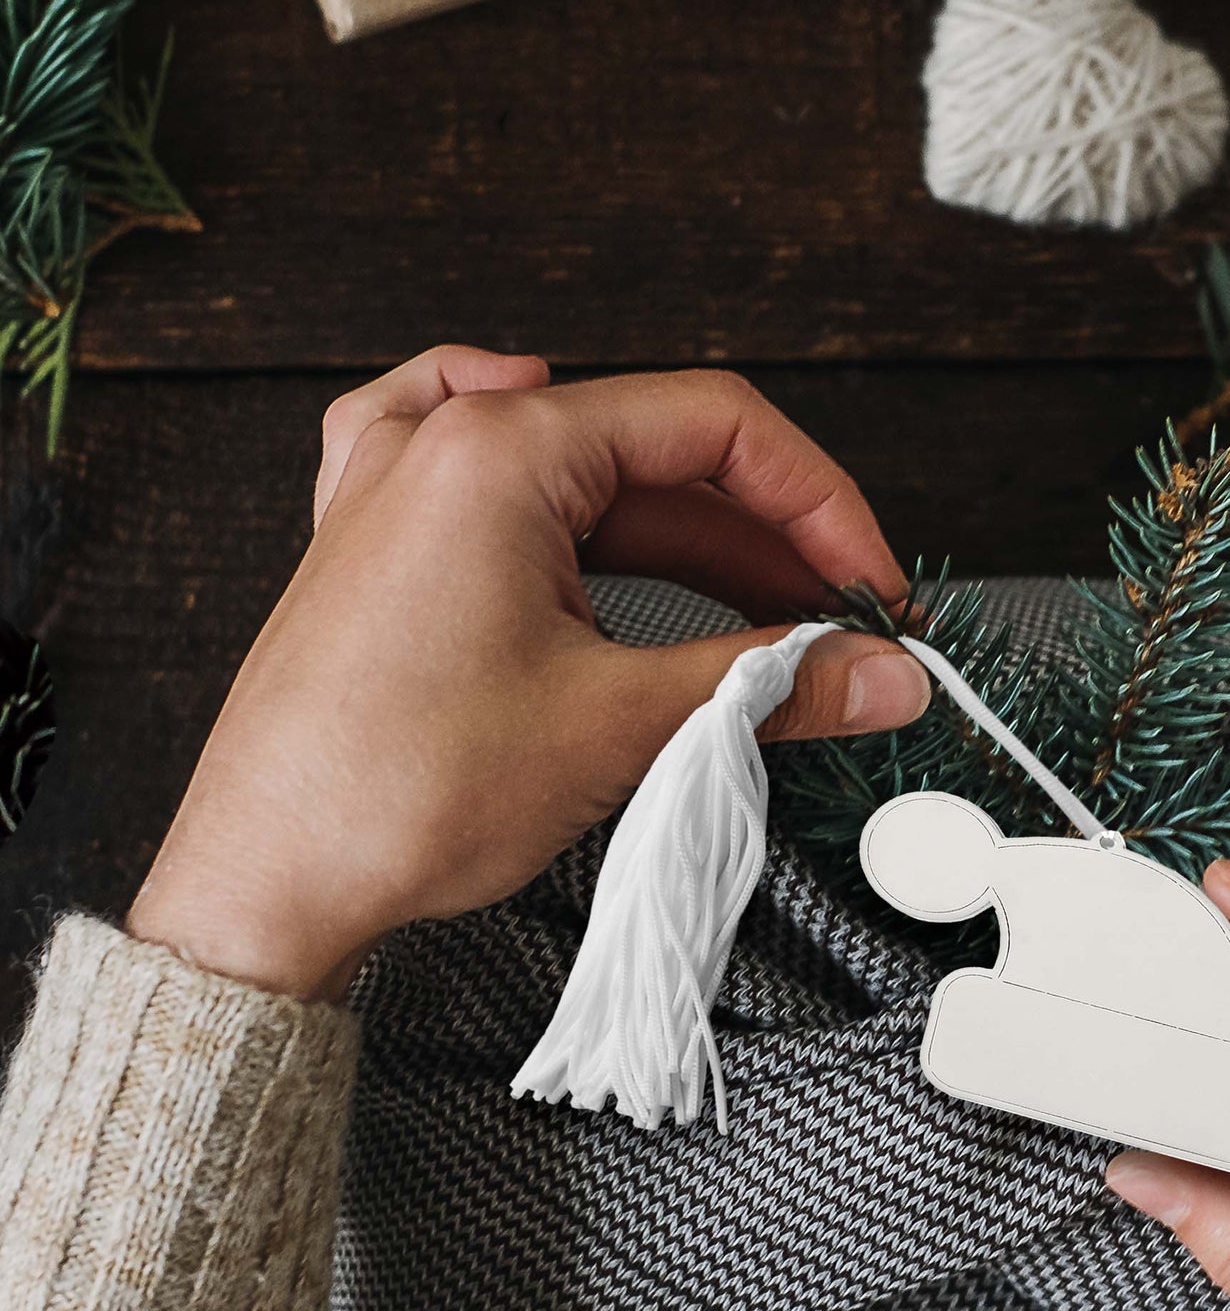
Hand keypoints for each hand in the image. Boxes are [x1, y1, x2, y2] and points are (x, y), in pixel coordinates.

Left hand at [129, 348, 930, 1001]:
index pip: (715, 429)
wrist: (266, 881)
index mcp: (502, 451)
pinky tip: (579, 500)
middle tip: (840, 626)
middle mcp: (445, 444)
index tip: (871, 588)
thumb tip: (881, 676)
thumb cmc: (396, 794)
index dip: (821, 506)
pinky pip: (481, 476)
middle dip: (767, 544)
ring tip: (762, 621)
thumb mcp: (620, 725)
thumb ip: (772, 684)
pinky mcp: (380, 548)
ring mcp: (401, 491)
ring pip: (590, 484)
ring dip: (689, 548)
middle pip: (660, 457)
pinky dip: (559, 499)